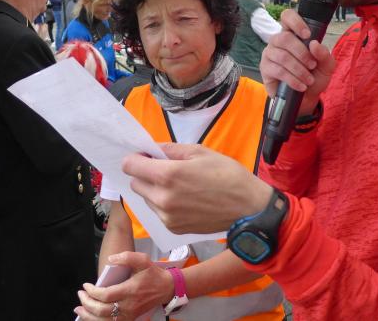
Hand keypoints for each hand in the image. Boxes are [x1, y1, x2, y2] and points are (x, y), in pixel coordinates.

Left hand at [74, 251, 170, 320]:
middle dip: (87, 303)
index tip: (86, 285)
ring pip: (104, 320)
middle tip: (81, 294)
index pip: (106, 295)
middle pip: (101, 310)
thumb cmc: (153, 274)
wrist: (166, 288)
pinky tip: (90, 317)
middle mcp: (128, 305)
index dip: (92, 292)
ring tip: (79, 309)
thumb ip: (127, 257)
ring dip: (88, 316)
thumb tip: (111, 259)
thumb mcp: (143, 260)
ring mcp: (129, 314)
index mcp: (130, 290)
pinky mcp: (130, 318)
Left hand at [123, 144, 272, 233]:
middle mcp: (162, 198)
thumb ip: (170, 149)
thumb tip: (150, 150)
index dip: (136, 158)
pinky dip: (165, 205)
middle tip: (166, 171)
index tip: (147, 157)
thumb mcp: (200, 152)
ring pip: (147, 199)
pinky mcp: (173, 228)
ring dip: (155, 191)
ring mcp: (166, 217)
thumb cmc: (227, 174)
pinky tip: (185, 200)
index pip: (130, 166)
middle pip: (135, 184)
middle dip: (145, 175)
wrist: (247, 207)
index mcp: (168, 175)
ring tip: (180, 187)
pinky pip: (159, 212)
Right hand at [260, 8, 335, 115]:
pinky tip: (301, 85)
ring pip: (282, 55)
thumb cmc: (314, 77)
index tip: (307, 35)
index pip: (287, 16)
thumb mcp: (326, 66)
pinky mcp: (265, 69)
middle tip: (312, 65)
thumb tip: (314, 44)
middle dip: (302, 53)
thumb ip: (324, 54)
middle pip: (284, 37)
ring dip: (299, 69)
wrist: (306, 99)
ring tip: (308, 79)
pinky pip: (277, 70)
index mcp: (293, 34)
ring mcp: (270, 54)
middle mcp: (278, 41)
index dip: (295, 22)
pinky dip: (292, 79)